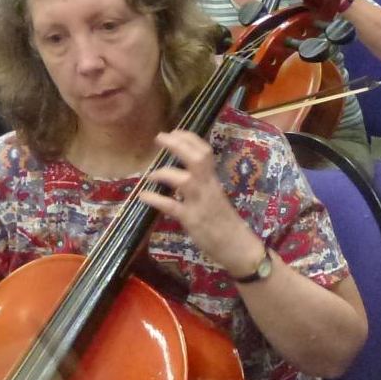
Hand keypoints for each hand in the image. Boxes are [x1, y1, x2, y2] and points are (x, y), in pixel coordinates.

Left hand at [138, 129, 261, 273]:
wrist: (237, 246)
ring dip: (164, 173)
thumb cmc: (225, 222)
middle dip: (177, 144)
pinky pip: (171, 207)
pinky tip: (143, 196)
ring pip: (184, 180)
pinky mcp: (192, 220)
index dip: (189, 138)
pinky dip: (155, 199)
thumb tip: (183, 170)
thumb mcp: (215, 196)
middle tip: (160, 138)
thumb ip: (202, 183)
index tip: (174, 132)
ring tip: (150, 175)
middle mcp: (208, 188)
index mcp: (213, 181)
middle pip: (197, 159)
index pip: (205, 152)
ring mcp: (200, 203)